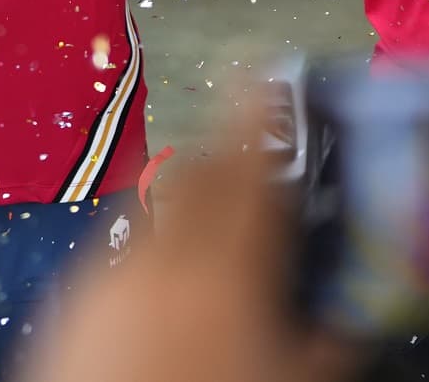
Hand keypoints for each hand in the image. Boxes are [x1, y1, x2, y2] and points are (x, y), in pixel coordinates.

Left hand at [23, 110, 354, 381]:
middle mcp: (166, 254)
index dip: (257, 115)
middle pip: (200, 175)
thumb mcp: (288, 373)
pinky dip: (148, 247)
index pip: (249, 168)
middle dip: (225, 153)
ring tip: (209, 219)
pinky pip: (120, 248)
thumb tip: (352, 320)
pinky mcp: (76, 295)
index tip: (261, 75)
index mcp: (227, 264)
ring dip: (187, 202)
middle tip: (246, 144)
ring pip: (158, 210)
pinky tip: (161, 275)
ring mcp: (114, 270)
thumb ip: (326, 336)